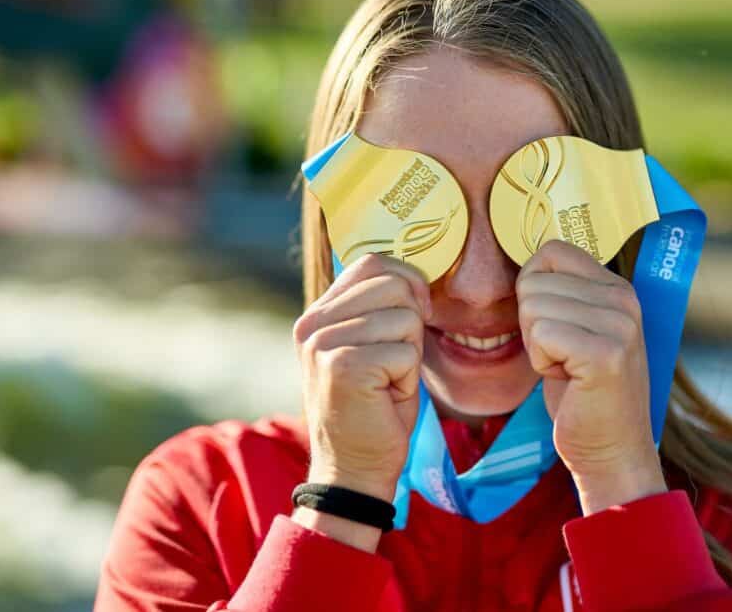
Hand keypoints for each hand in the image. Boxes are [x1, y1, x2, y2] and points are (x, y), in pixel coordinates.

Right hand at [293, 253, 431, 503]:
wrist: (354, 468)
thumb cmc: (373, 407)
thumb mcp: (370, 346)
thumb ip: (380, 308)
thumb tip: (415, 274)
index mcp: (317, 315)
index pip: (371, 263)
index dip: (408, 280)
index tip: (417, 311)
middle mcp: (314, 325)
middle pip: (393, 284)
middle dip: (412, 321)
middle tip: (397, 361)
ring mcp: (325, 344)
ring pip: (405, 318)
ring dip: (410, 354)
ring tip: (387, 382)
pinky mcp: (345, 366)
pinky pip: (406, 352)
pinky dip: (409, 378)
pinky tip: (386, 397)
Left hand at [516, 240, 665, 512]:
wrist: (612, 450)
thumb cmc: (583, 394)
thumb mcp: (578, 331)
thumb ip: (562, 295)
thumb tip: (526, 268)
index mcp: (618, 288)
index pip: (552, 252)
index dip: (532, 285)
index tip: (549, 323)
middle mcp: (624, 300)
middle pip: (534, 281)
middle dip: (531, 324)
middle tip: (562, 356)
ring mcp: (618, 325)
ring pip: (533, 308)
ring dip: (536, 346)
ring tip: (567, 368)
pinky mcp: (605, 354)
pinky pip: (540, 334)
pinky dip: (540, 362)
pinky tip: (567, 380)